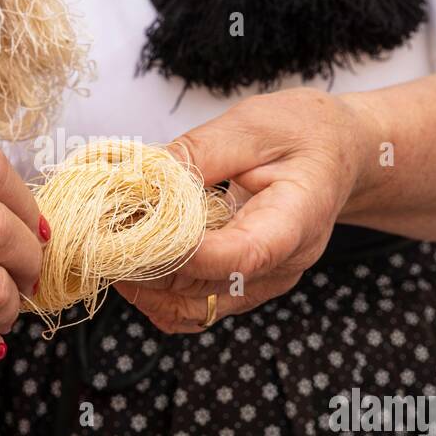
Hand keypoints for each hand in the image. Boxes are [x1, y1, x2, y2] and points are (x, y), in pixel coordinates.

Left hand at [114, 89, 369, 333]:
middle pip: (203, 291)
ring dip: (142, 286)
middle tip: (96, 232)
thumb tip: (142, 175)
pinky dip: (155, 293)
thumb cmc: (305, 133)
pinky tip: (132, 259)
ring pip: (190, 311)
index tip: (133, 230)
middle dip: (144, 266)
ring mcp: (261, 285)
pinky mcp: (242, 287)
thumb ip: (199, 152)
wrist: (340, 155)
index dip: (181, 251)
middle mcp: (280, 268)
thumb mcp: (254, 125)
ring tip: (106, 245)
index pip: (238, 256)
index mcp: (294, 224)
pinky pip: (192, 309)